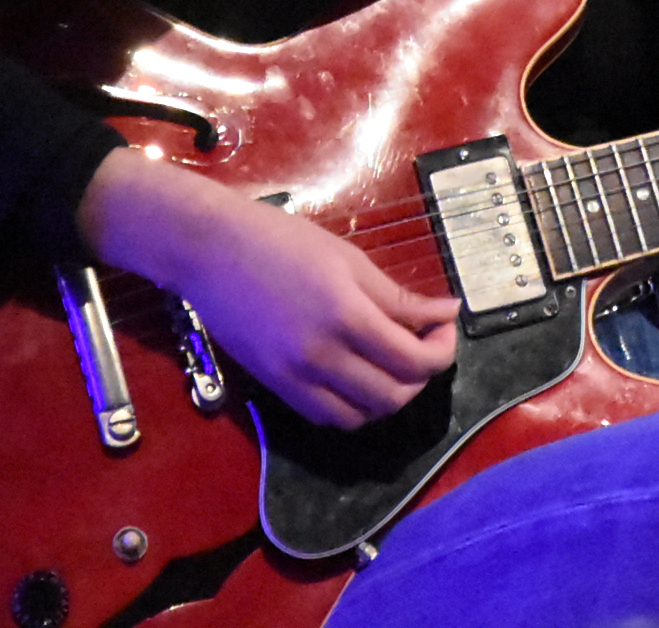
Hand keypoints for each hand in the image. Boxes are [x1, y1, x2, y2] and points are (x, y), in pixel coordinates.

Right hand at [77, 148, 460, 428]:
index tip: (444, 324)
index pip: (414, 359)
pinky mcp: (278, 388)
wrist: (212, 251)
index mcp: (346, 315)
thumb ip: (399, 297)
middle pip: (396, 394)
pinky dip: (355, 407)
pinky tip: (360, 377)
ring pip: (365, 415)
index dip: (442, 348)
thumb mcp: (349, 260)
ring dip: (391, 395)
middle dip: (422, 372)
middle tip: (424, 341)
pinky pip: (329, 417)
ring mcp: (297, 378)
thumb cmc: (283, 241)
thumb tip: (446, 313)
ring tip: (394, 361)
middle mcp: (323, 356)